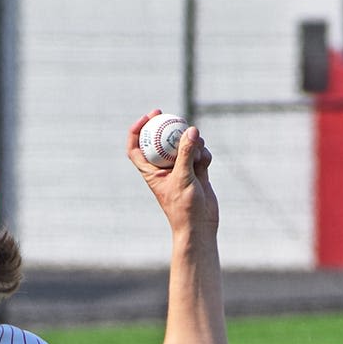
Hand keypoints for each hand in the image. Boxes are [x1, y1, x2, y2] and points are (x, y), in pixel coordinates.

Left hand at [127, 111, 218, 237]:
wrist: (200, 226)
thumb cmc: (184, 208)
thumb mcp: (183, 178)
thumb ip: (186, 153)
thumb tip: (190, 130)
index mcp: (151, 172)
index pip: (136, 149)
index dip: (138, 131)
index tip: (149, 118)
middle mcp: (164, 169)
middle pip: (162, 141)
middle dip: (169, 128)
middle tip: (176, 117)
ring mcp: (181, 170)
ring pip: (185, 145)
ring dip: (193, 143)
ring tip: (198, 152)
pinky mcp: (196, 172)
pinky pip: (199, 154)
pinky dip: (203, 154)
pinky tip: (205, 162)